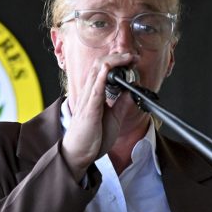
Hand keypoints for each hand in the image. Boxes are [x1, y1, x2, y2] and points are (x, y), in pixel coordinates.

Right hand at [61, 52, 140, 180]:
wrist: (79, 155)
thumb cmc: (91, 138)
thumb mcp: (113, 118)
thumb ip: (121, 104)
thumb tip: (131, 90)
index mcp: (94, 95)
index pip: (103, 70)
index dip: (117, 61)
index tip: (132, 60)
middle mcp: (88, 94)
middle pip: (99, 65)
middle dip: (117, 57)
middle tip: (132, 56)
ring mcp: (87, 100)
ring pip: (96, 72)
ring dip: (113, 62)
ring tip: (127, 58)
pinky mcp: (88, 110)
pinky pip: (95, 89)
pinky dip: (102, 76)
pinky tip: (109, 68)